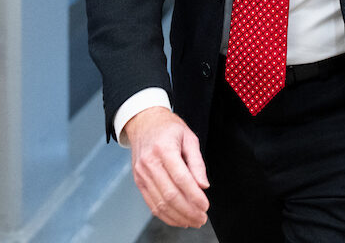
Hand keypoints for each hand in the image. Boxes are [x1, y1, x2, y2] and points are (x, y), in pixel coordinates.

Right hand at [123, 106, 210, 227]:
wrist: (144, 122)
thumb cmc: (168, 128)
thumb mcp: (189, 137)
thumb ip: (197, 162)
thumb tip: (203, 185)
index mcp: (164, 149)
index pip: (181, 179)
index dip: (194, 196)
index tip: (205, 205)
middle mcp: (149, 163)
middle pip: (170, 195)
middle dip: (188, 210)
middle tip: (202, 218)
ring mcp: (141, 174)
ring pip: (160, 203)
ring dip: (178, 216)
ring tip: (193, 221)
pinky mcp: (138, 181)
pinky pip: (151, 203)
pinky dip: (165, 215)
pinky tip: (178, 218)